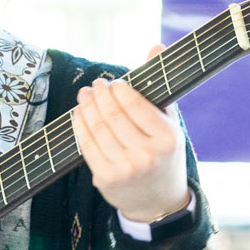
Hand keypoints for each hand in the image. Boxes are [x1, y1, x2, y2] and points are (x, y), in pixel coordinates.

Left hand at [70, 46, 189, 224]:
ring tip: (85, 95)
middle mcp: (146, 155)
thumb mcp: (170, 125)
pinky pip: (86, 145)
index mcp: (167, 138)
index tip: (114, 82)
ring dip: (86, 107)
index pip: (135, 105)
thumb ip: (159, 88)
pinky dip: (79, 126)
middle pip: (113, 115)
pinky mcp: (105, 179)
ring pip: (97, 129)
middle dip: (100, 95)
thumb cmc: (164, 155)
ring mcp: (124, 169)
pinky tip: (79, 114)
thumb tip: (155, 47)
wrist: (158, 202)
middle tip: (95, 84)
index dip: (119, 90)